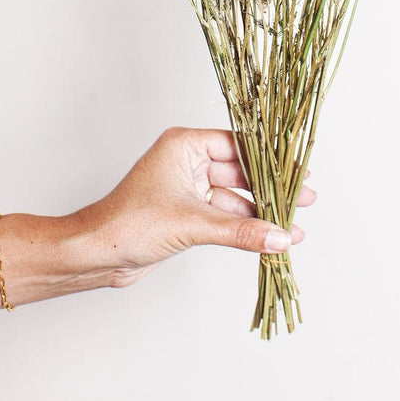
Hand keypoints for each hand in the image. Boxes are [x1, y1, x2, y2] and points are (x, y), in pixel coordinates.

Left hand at [80, 127, 316, 287]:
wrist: (93, 255)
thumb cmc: (129, 225)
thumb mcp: (192, 224)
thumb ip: (240, 230)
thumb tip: (281, 236)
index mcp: (184, 144)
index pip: (238, 145)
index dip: (270, 160)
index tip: (299, 170)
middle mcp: (186, 160)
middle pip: (240, 170)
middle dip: (271, 189)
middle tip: (306, 198)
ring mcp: (185, 186)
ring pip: (233, 195)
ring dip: (260, 212)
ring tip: (293, 226)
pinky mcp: (184, 212)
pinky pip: (222, 214)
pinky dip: (243, 225)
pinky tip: (268, 238)